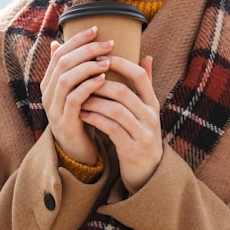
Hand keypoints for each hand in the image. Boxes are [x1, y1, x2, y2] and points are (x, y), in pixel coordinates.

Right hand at [40, 26, 112, 165]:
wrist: (76, 148)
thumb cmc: (80, 113)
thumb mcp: (74, 89)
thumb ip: (71, 68)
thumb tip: (58, 40)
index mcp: (49, 81)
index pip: (59, 52)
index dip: (76, 39)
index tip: (96, 29)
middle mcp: (47, 92)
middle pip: (62, 63)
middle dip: (86, 50)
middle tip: (108, 44)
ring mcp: (54, 107)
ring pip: (66, 79)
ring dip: (88, 67)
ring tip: (107, 61)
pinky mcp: (64, 121)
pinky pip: (74, 99)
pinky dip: (88, 87)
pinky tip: (103, 79)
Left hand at [79, 55, 161, 193]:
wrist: (147, 173)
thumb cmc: (140, 134)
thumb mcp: (146, 110)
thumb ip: (144, 86)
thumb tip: (146, 57)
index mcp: (152, 103)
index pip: (139, 76)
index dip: (119, 64)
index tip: (99, 56)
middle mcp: (150, 116)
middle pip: (123, 92)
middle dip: (98, 83)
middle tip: (80, 77)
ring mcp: (143, 133)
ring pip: (115, 110)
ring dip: (93, 101)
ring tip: (77, 96)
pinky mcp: (132, 149)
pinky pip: (110, 129)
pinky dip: (94, 119)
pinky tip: (82, 114)